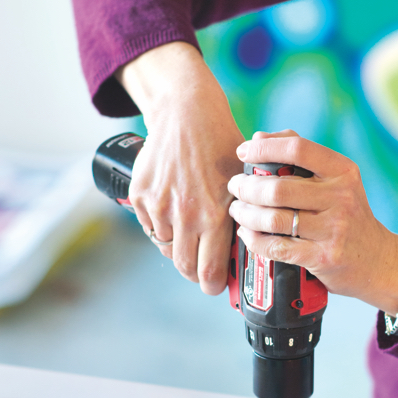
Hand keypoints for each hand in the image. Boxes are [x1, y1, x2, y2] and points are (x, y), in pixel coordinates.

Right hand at [118, 43, 243, 293]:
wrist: (186, 112)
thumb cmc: (221, 143)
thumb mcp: (246, 178)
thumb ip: (249, 211)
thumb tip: (256, 245)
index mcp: (214, 215)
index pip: (209, 273)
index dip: (213, 284)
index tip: (215, 283)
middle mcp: (184, 215)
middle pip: (184, 268)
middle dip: (195, 272)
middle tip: (202, 266)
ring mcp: (159, 206)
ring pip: (166, 247)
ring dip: (178, 246)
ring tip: (190, 231)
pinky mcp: (140, 196)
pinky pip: (150, 227)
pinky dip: (160, 226)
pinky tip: (174, 212)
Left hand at [228, 130, 397, 312]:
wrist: (377, 259)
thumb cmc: (348, 214)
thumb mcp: (338, 180)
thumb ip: (302, 156)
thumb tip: (259, 138)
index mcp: (343, 171)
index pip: (298, 149)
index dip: (264, 148)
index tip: (243, 151)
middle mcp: (341, 197)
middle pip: (278, 188)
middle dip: (247, 187)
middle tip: (235, 187)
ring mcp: (333, 230)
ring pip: (273, 219)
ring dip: (246, 214)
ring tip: (237, 210)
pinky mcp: (323, 258)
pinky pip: (277, 247)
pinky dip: (254, 239)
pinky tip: (248, 233)